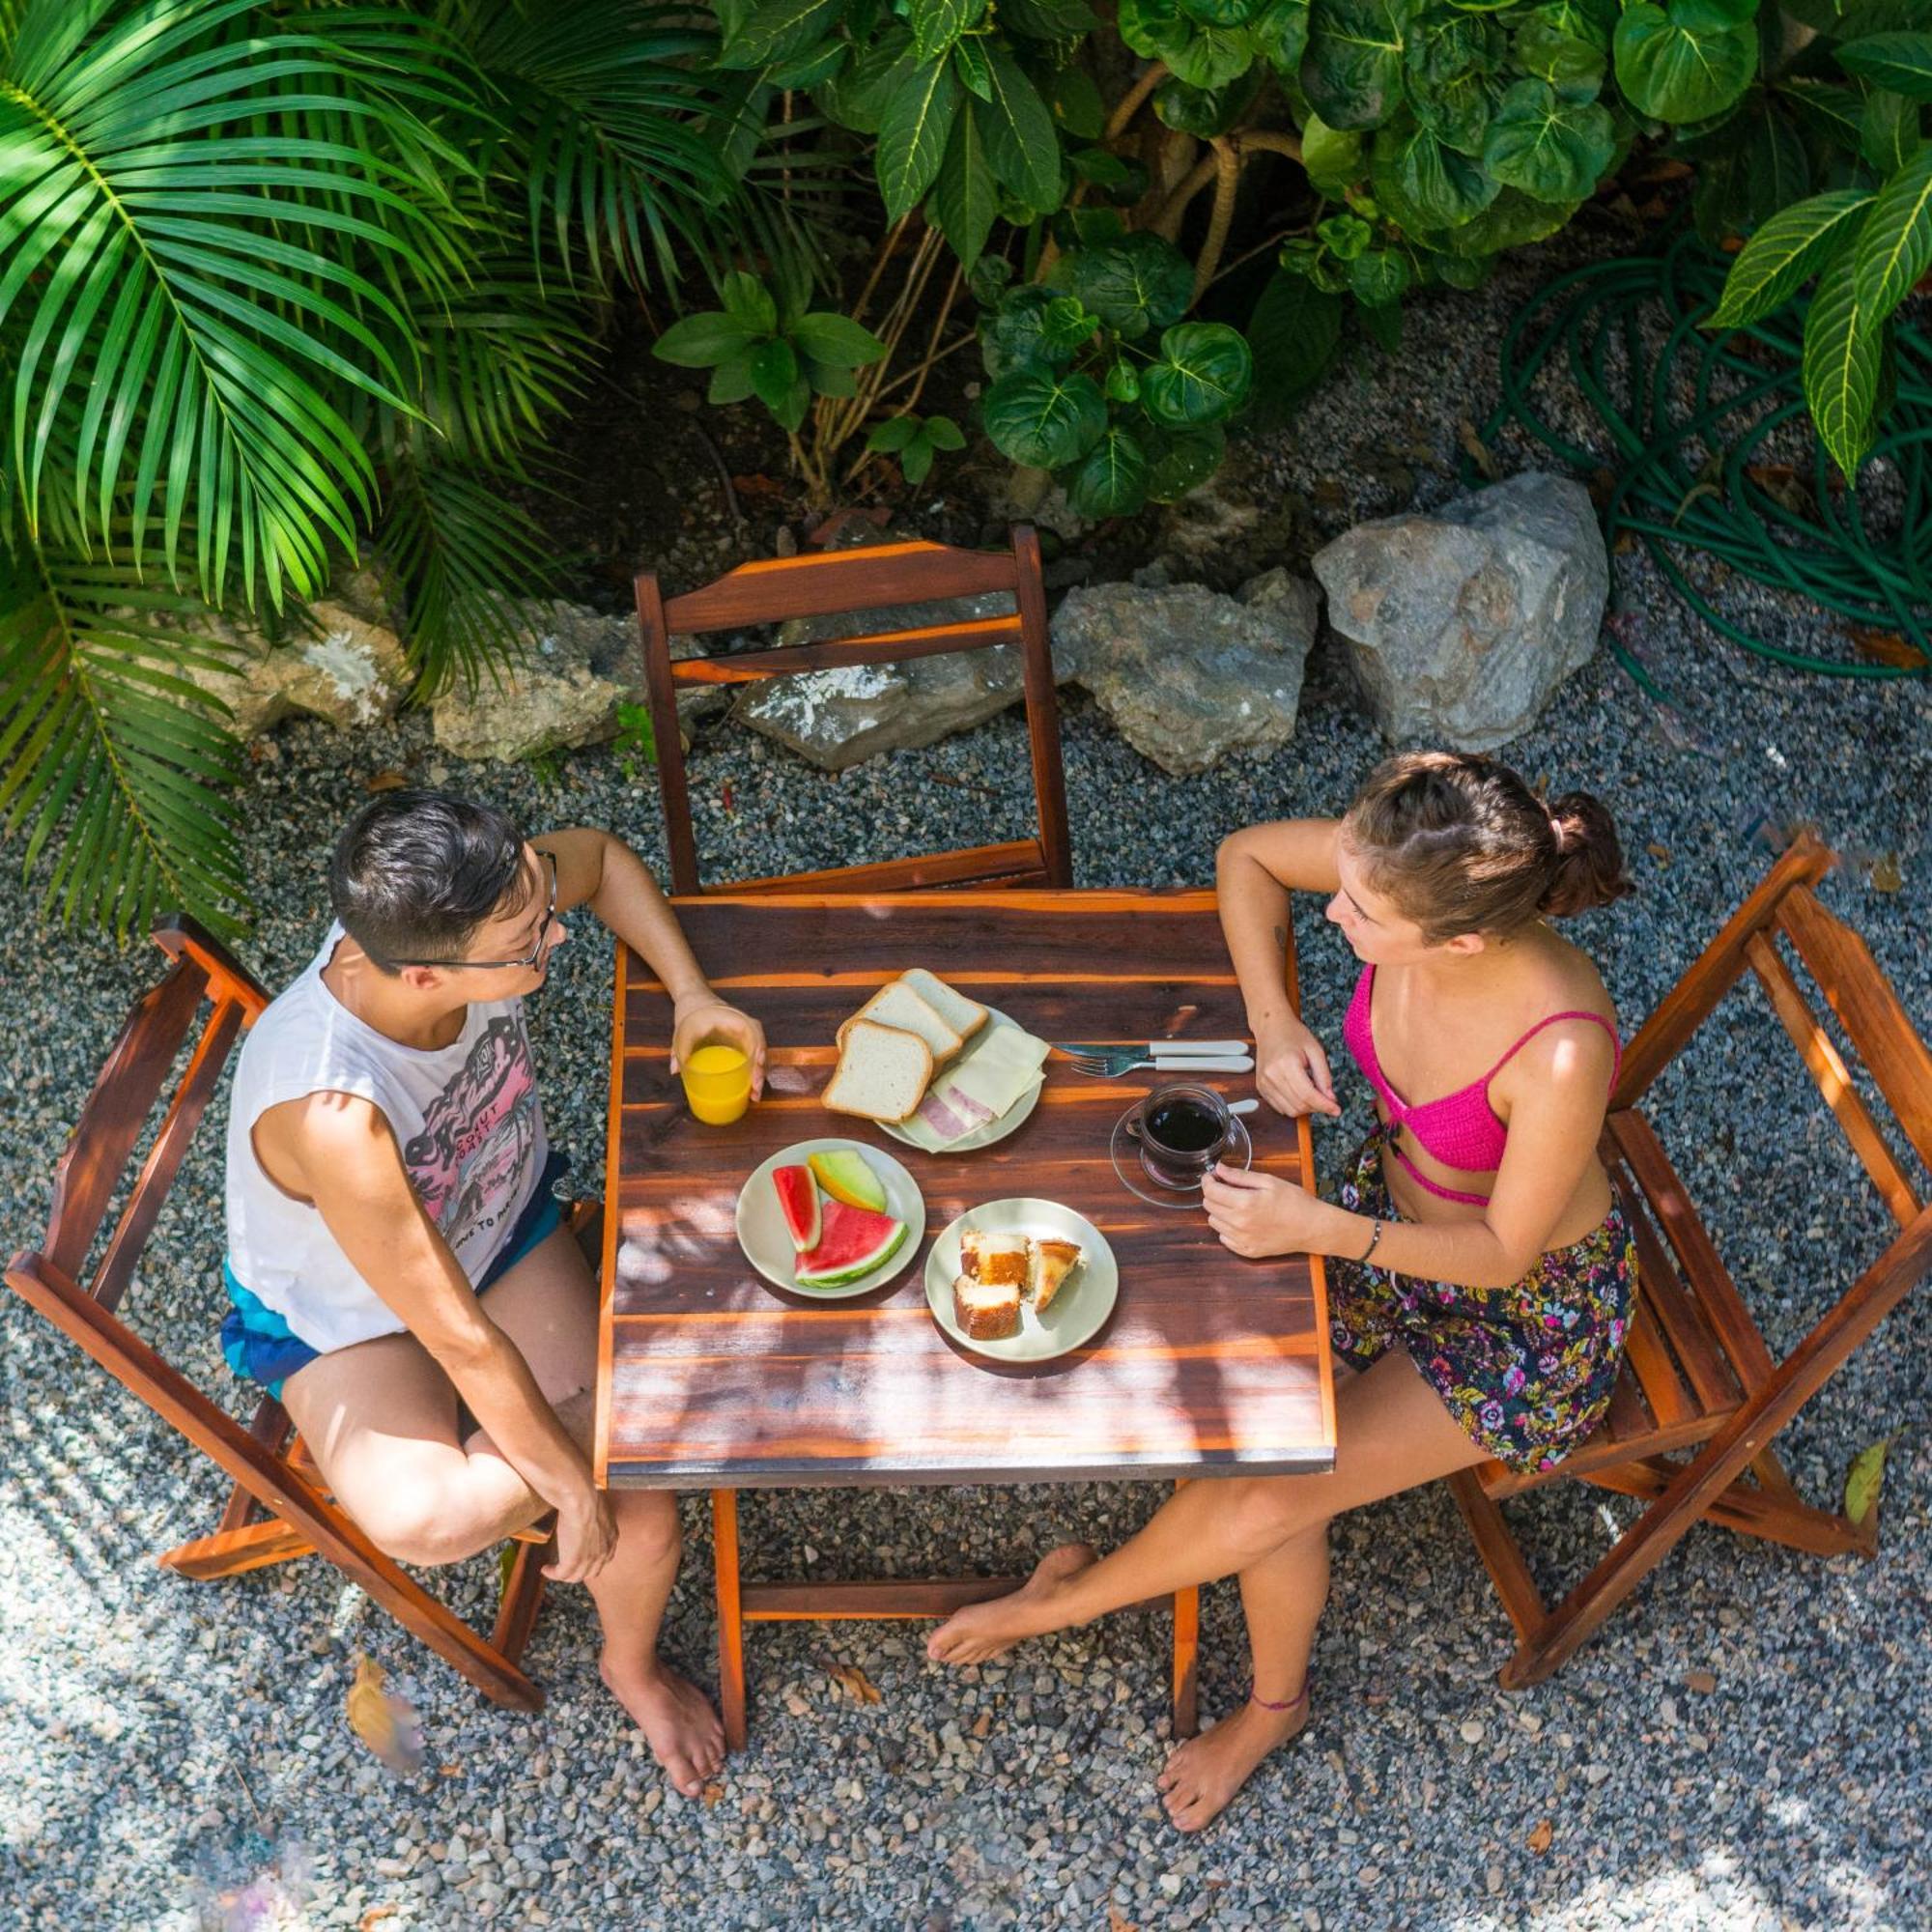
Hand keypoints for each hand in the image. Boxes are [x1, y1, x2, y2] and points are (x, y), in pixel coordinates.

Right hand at [545, 1483, 617, 1584]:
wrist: (580, 1500)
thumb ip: (595, 1512)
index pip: (605, 1557)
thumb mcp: (597, 1506)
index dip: (593, 1560)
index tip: (583, 1556)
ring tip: (554, 1571)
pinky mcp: (573, 1562)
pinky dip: (552, 1574)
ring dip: (564, 1575)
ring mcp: (590, 1559)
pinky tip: (546, 1569)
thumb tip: (587, 1507)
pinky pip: (562, 1575)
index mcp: (612, 1537)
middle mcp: (604, 1551)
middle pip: (592, 1571)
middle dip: (580, 1571)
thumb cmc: (587, 1495)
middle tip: (568, 1566)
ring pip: (576, 1576)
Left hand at [671, 994, 766, 1097]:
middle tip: (755, 1091)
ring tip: (754, 1095)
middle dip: (760, 1071)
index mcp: (734, 1018)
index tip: (757, 1064)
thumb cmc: (691, 1009)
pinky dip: (753, 1072)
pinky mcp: (740, 1043)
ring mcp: (744, 1035)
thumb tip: (675, 1070)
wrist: (693, 997)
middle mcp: (744, 1026)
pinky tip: (750, 1088)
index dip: (759, 1048)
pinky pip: (752, 1058)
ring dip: (759, 1075)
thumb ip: (679, 1048)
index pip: (754, 1031)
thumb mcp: (683, 1027)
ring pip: (758, 1056)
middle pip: (760, 1048)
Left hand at [1201, 1164, 1329, 1258]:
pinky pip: (1224, 1238)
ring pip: (1214, 1223)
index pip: (1211, 1191)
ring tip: (1236, 1204)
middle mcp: (1240, 1224)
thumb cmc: (1295, 1202)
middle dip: (1213, 1194)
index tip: (1212, 1176)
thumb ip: (1240, 1176)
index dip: (1208, 1180)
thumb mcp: (1269, 1181)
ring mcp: (1243, 1240)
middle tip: (1226, 1187)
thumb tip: (1219, 1168)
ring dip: (1219, 1211)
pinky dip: (1227, 1228)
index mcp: (1245, 1203)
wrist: (1313, 1228)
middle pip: (1209, 1206)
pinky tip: (1242, 1220)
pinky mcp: (1247, 1251)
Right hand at [1254, 1016, 1339, 1119]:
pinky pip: (1280, 1107)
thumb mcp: (1316, 1050)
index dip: (1325, 1106)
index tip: (1336, 1110)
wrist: (1271, 1027)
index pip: (1308, 1095)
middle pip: (1299, 1105)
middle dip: (1317, 1108)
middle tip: (1327, 1100)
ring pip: (1289, 1110)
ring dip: (1306, 1109)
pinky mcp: (1261, 1088)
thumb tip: (1330, 1098)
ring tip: (1313, 1095)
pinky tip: (1300, 1094)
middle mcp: (1272, 1075)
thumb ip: (1324, 1076)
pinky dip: (1293, 1106)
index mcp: (1287, 1064)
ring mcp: (1264, 1083)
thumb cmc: (1293, 1035)